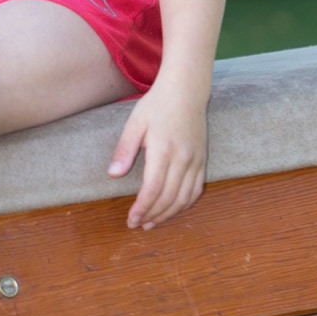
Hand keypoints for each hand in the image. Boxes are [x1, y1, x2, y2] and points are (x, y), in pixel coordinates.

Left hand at [107, 79, 208, 229]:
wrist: (186, 90)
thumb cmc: (157, 105)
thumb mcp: (135, 123)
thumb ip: (125, 150)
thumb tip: (113, 175)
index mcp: (163, 150)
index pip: (153, 189)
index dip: (142, 208)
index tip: (130, 220)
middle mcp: (183, 159)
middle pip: (168, 198)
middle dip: (152, 216)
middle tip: (137, 225)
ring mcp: (196, 161)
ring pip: (184, 198)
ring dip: (168, 215)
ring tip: (152, 223)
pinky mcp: (203, 160)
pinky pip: (196, 190)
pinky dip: (185, 205)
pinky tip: (172, 210)